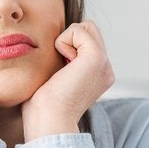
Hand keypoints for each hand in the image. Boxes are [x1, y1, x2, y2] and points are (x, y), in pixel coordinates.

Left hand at [22, 21, 114, 139]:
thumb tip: (54, 45)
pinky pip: (77, 30)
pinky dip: (62, 43)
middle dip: (68, 41)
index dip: (65, 47)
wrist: (49, 121)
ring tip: (62, 68)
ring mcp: (105, 63)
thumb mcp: (56, 78)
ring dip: (65, 42)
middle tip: (60, 69)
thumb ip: (62, 62)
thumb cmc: (42, 106)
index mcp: (98, 75)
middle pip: (87, 29)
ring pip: (84, 27)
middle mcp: (106, 69)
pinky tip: (63, 66)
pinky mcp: (97, 57)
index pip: (85, 40)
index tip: (59, 74)